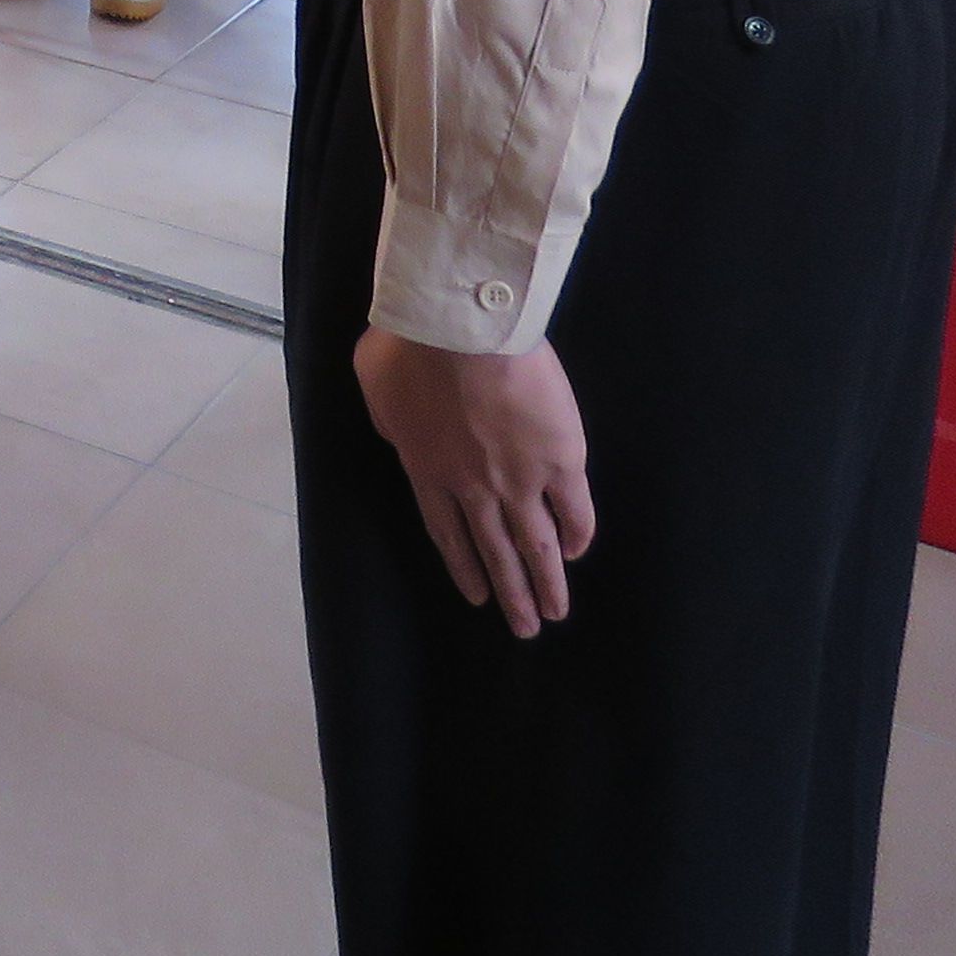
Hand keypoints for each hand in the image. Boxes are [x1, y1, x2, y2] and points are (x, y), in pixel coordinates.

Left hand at [354, 327, 594, 637]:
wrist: (461, 328)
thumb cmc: (407, 347)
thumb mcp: (377, 388)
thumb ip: (391, 421)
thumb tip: (400, 435)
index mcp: (427, 472)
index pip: (448, 534)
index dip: (465, 568)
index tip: (477, 597)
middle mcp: (474, 489)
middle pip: (495, 553)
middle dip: (511, 594)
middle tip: (524, 628)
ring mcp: (519, 478)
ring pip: (536, 544)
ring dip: (547, 583)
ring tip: (556, 613)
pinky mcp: (560, 458)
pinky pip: (574, 509)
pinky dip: (577, 533)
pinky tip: (577, 551)